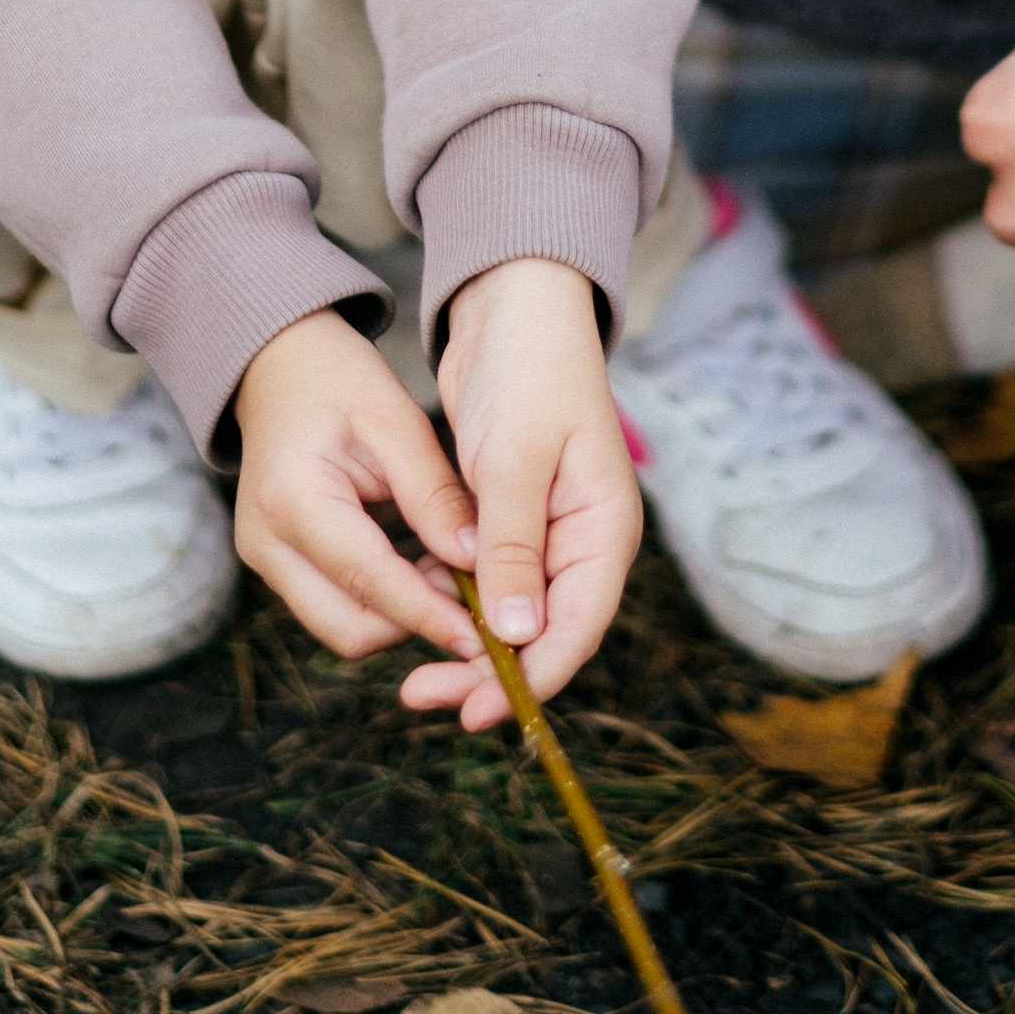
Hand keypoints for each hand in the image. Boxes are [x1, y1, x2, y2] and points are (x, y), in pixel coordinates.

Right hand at [232, 307, 483, 680]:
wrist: (278, 366)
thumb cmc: (337, 379)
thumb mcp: (396, 420)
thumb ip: (434, 494)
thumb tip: (475, 562)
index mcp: (292, 498)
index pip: (368, 580)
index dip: (427, 614)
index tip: (482, 634)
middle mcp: (266, 543)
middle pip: (349, 628)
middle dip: (415, 625)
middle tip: (475, 600)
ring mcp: (264, 560)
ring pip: (342, 627)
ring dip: (401, 617)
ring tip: (452, 577)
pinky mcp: (275, 566)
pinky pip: (334, 607)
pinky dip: (381, 602)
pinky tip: (422, 568)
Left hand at [418, 255, 640, 731]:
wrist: (514, 303)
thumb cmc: (528, 369)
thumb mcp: (517, 458)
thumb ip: (513, 546)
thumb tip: (515, 634)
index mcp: (603, 532)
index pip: (575, 630)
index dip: (526, 679)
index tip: (471, 710)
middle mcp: (580, 542)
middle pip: (541, 633)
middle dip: (486, 669)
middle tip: (423, 693)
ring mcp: (546, 531)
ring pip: (509, 611)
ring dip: (464, 637)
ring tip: (410, 661)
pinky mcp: (511, 515)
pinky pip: (484, 576)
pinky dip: (450, 593)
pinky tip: (410, 593)